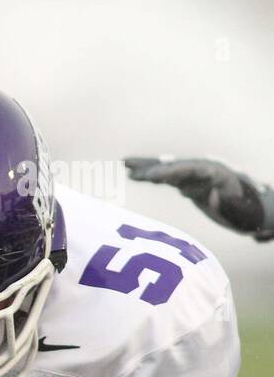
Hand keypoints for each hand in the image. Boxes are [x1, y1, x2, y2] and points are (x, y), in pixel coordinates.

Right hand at [124, 156, 269, 236]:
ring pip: (169, 169)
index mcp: (218, 174)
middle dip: (153, 167)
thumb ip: (231, 205)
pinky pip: (167, 178)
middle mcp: (204, 170)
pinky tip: (133, 175)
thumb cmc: (249, 212)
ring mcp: (196, 176)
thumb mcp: (244, 211)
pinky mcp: (189, 183)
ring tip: (124, 164)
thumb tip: (214, 197)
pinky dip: (152, 176)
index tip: (153, 176)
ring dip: (147, 167)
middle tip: (129, 167)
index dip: (172, 171)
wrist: (253, 210)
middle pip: (176, 165)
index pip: (192, 169)